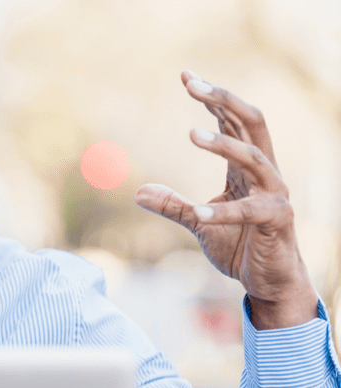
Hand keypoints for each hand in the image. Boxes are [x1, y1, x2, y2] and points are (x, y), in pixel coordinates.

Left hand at [135, 70, 317, 329]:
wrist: (267, 282)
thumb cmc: (239, 246)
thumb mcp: (197, 224)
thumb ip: (173, 205)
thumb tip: (139, 192)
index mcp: (247, 168)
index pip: (233, 121)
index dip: (212, 98)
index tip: (186, 77)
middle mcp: (265, 174)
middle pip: (252, 124)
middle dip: (224, 100)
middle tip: (193, 86)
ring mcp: (275, 195)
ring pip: (254, 159)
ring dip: (223, 146)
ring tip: (191, 134)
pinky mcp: (276, 222)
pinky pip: (249, 211)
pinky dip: (221, 212)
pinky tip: (197, 214)